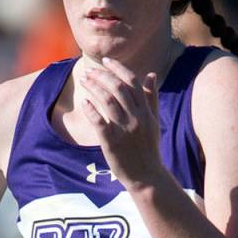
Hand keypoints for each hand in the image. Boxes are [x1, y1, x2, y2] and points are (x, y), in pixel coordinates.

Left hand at [79, 57, 166, 188]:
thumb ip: (151, 98)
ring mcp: (124, 130)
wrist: (147, 176)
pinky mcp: (112, 142)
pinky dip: (91, 109)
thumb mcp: (153, 121)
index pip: (132, 81)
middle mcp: (136, 118)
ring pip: (107, 101)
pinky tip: (84, 101)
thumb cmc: (149, 148)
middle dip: (102, 76)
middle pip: (118, 88)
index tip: (105, 61)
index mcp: (146, 111)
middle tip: (89, 71)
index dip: (118, 68)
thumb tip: (151, 74)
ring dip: (94, 87)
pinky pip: (99, 121)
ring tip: (84, 80)